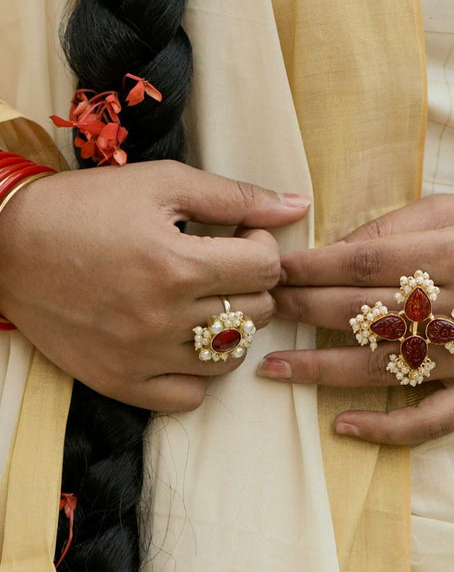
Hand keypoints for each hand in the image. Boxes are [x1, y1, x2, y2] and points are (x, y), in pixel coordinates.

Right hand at [0, 160, 308, 410]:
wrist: (6, 245)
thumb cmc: (87, 206)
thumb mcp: (163, 183)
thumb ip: (236, 196)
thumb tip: (298, 206)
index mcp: (178, 265)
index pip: (267, 267)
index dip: (264, 243)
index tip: (242, 233)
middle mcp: (163, 319)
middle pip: (258, 312)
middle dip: (252, 282)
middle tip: (224, 263)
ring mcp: (141, 358)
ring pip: (232, 357)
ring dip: (234, 326)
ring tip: (207, 299)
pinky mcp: (119, 383)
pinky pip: (190, 396)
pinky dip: (199, 371)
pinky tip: (184, 340)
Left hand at [263, 194, 453, 443]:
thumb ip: (397, 225)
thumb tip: (337, 248)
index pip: (364, 261)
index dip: (312, 266)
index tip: (276, 268)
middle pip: (364, 312)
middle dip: (303, 308)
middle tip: (261, 306)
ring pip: (385, 368)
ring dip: (321, 369)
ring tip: (273, 367)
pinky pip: (432, 418)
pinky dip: (387, 427)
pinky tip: (343, 425)